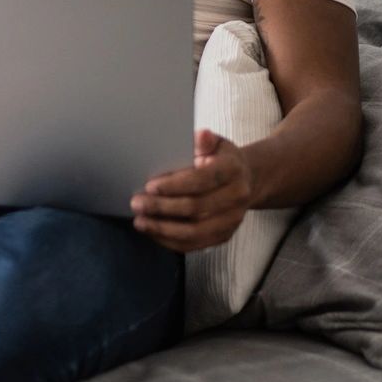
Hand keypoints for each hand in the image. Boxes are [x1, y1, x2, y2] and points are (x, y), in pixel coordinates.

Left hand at [131, 128, 253, 252]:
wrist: (245, 180)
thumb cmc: (220, 159)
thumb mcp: (216, 143)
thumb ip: (205, 141)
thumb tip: (201, 136)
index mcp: (233, 170)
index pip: (203, 179)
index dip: (175, 185)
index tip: (150, 186)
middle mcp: (237, 197)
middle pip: (196, 208)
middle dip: (162, 207)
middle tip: (137, 203)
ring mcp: (232, 220)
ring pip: (195, 231)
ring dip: (164, 229)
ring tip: (140, 221)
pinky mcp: (224, 236)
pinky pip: (195, 245)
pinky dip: (171, 241)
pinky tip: (153, 232)